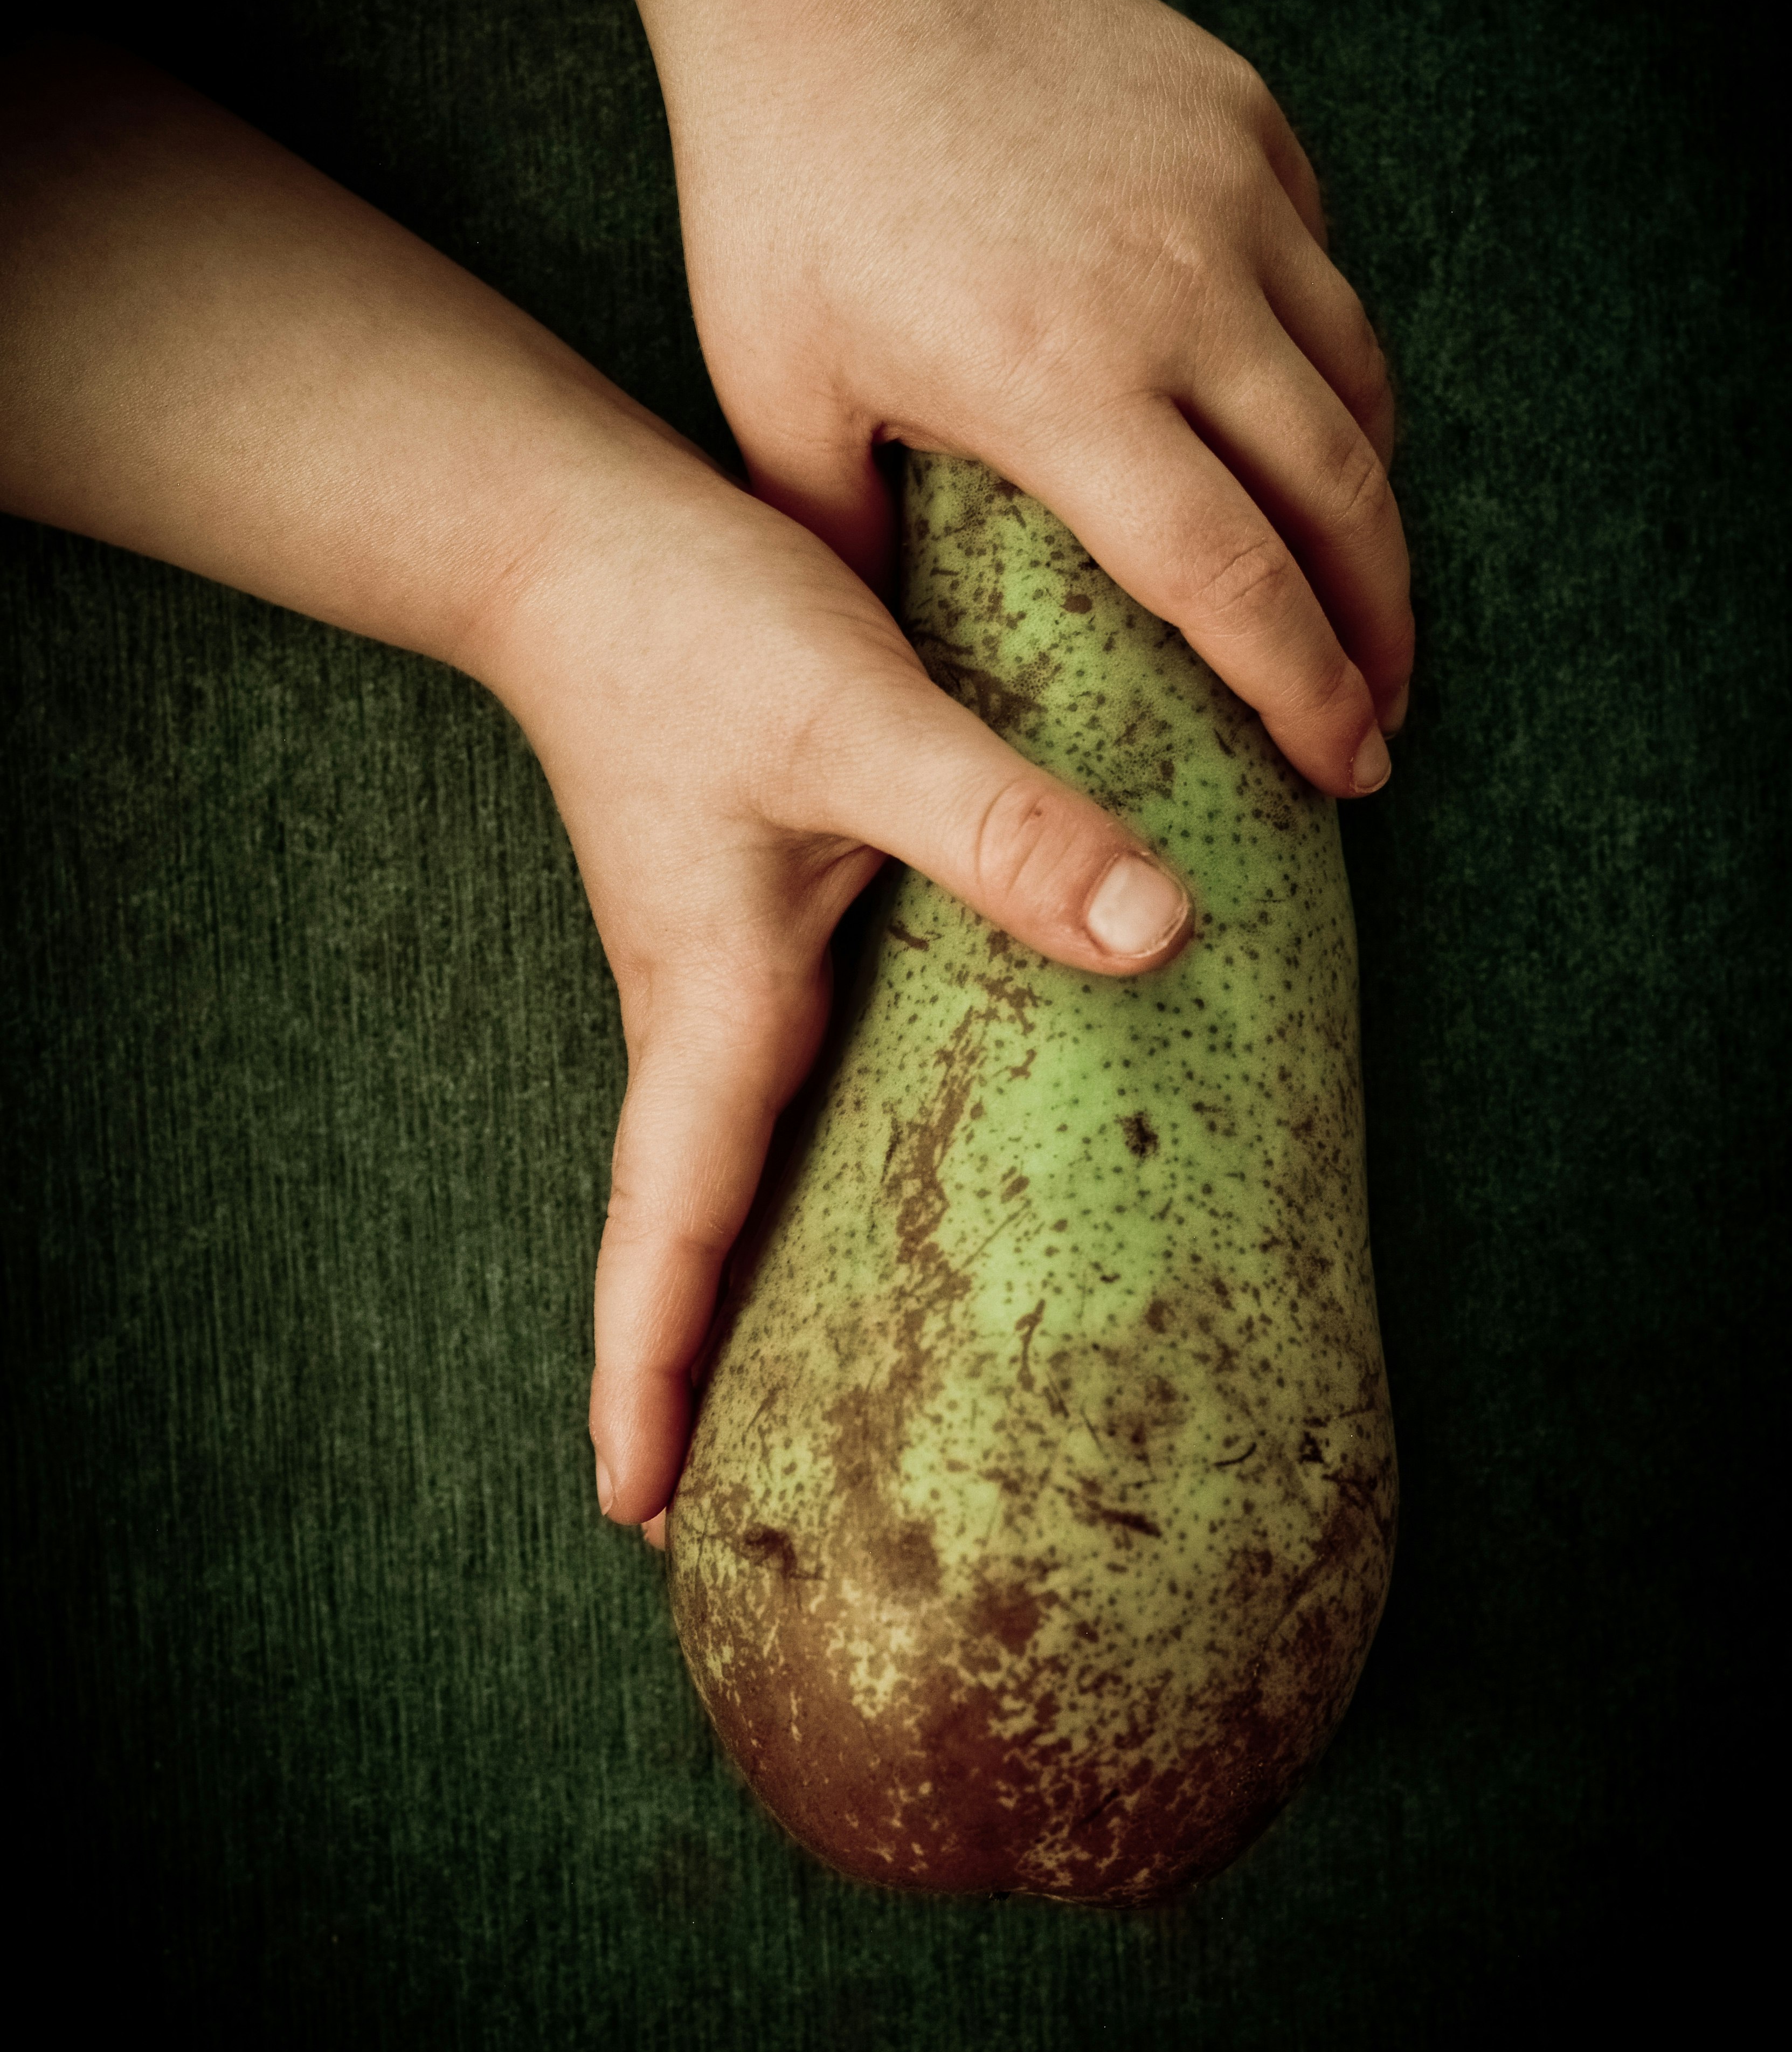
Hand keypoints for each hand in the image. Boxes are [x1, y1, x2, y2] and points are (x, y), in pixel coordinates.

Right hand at [0, 42, 1190, 1539]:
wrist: (583, 538)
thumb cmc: (694, 629)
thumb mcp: (858, 718)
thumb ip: (1000, 824)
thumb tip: (1154, 929)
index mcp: (707, 1006)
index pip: (663, 1234)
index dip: (644, 1377)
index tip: (634, 1513)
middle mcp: (706, 1012)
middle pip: (692, 1231)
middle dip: (691, 1370)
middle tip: (710, 1511)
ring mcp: (726, 969)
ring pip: (736, 1162)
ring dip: (744, 1276)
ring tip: (792, 1386)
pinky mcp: (758, 916)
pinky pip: (782, 1076)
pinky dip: (798, 1162)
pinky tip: (864, 1178)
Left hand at [466, 0, 1411, 800]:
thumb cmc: (785, 189)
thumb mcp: (778, 391)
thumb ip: (844, 542)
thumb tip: (886, 667)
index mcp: (1063, 384)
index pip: (1231, 579)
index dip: (1304, 689)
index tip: (1345, 763)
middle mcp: (1181, 294)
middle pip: (1341, 498)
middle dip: (1382, 626)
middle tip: (1384, 715)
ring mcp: (1232, 197)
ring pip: (1360, 385)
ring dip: (1375, 505)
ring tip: (1364, 587)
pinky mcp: (1247, 123)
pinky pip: (1324, 272)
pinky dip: (1332, 365)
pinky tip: (1306, 422)